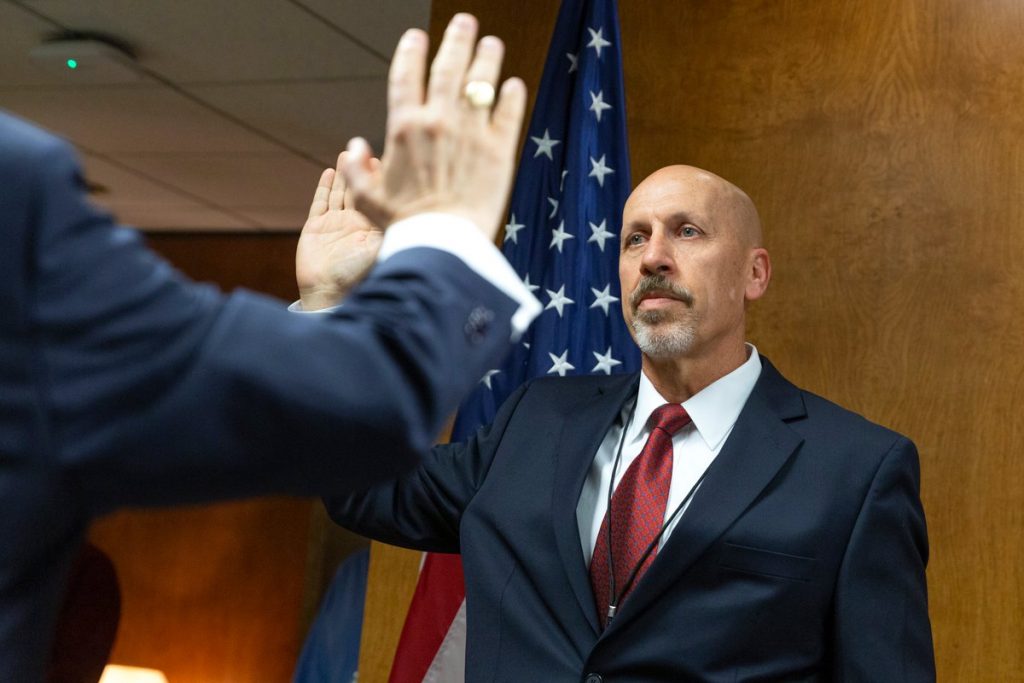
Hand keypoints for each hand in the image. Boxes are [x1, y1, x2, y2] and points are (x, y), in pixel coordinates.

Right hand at [296, 152, 382, 310]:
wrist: (327, 293)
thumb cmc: (357, 276)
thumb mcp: (379, 249)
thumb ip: (389, 228)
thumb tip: (408, 210)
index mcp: (372, 229)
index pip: (378, 198)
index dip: (379, 180)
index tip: (384, 160)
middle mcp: (354, 225)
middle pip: (359, 191)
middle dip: (362, 171)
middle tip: (365, 149)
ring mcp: (335, 225)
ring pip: (340, 193)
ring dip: (344, 174)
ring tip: (348, 153)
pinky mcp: (316, 228)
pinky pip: (320, 203)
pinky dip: (324, 187)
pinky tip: (329, 172)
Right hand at [341, 13, 526, 240]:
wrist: (443, 245)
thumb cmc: (404, 226)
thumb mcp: (368, 200)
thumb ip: (358, 171)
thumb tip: (355, 147)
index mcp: (404, 128)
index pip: (407, 75)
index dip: (411, 51)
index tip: (416, 36)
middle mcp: (439, 121)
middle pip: (449, 67)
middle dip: (457, 39)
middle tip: (465, 22)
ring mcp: (472, 132)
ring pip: (482, 83)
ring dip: (487, 58)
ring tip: (492, 44)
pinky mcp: (500, 150)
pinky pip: (508, 113)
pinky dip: (512, 96)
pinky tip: (513, 86)